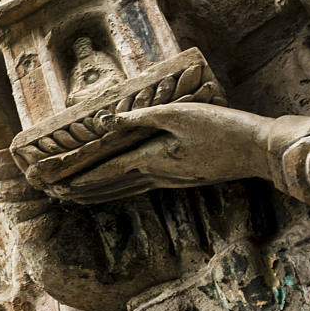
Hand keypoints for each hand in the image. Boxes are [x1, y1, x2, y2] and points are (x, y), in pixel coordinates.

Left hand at [64, 104, 297, 200]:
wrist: (257, 151)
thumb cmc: (223, 128)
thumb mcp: (181, 115)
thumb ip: (142, 117)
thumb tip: (108, 120)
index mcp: (153, 159)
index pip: (105, 171)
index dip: (77, 177)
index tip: (54, 184)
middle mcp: (156, 175)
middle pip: (108, 185)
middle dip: (79, 189)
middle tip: (52, 193)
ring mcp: (168, 181)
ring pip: (122, 189)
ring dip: (96, 192)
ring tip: (73, 196)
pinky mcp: (180, 179)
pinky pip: (139, 187)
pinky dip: (119, 189)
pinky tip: (115, 189)